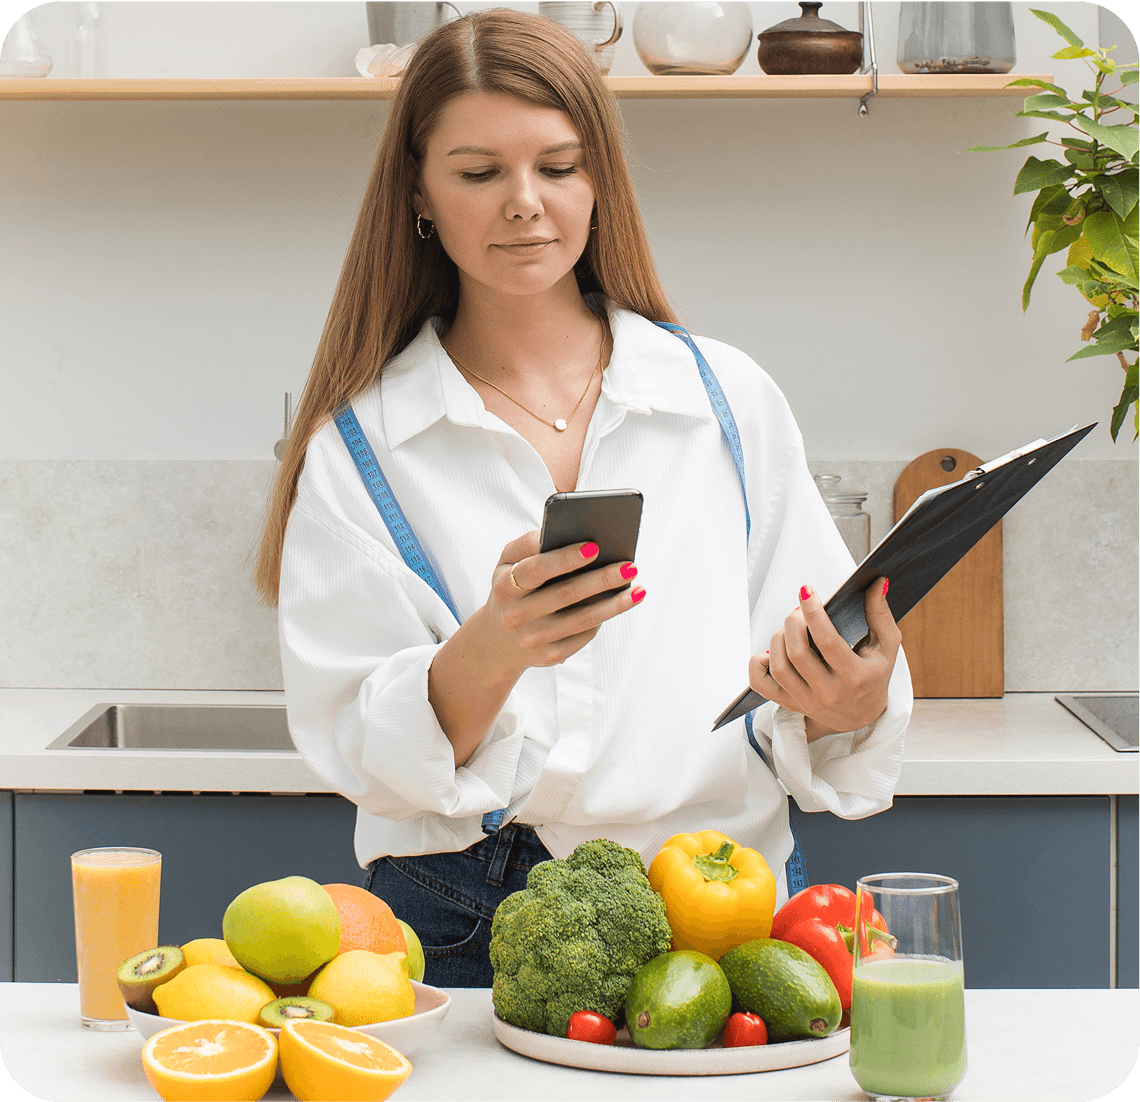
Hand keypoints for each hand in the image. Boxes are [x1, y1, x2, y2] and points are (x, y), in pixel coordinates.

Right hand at [475, 530, 644, 678]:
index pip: (537, 569)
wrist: (497, 640)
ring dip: (614, 604)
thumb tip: (564, 530)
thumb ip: (529, 543)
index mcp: (505, 586)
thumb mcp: (508, 562)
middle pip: (566, 594)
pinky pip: (584, 635)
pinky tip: (621, 604)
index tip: (594, 546)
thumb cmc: (511, 588)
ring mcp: (533, 639)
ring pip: (582, 619)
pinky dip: (605, 618)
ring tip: (638, 589)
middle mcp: (516, 615)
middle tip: (630, 566)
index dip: (565, 558)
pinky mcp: (549, 656)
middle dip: (601, 579)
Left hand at [748, 578, 900, 738]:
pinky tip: (771, 651)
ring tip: (789, 629)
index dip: (813, 613)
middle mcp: (829, 693)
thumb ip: (881, 615)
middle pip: (797, 653)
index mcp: (855, 677)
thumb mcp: (886, 647)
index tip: (807, 591)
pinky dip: (758, 663)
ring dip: (778, 638)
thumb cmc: (873, 675)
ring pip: (779, 667)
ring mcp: (806, 701)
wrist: (862, 715)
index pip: (827, 641)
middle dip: (793, 622)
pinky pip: (761, 684)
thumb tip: (877, 583)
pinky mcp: (789, 704)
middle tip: (798, 611)